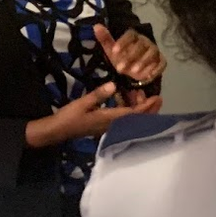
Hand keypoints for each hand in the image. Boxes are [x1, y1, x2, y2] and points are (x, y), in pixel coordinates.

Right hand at [25, 83, 159, 147]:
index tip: (157, 98)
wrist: (58, 131)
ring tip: (139, 93)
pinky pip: (122, 119)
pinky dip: (128, 109)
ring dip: (137, 108)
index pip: (133, 114)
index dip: (147, 107)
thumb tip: (114, 85)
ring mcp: (109, 127)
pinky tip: (126, 99)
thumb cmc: (69, 117)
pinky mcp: (104, 126)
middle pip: (136, 119)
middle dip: (147, 109)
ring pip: (130, 119)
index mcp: (109, 119)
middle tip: (154, 96)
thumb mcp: (83, 103)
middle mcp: (112, 125)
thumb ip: (99, 94)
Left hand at [94, 24, 166, 87]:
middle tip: (119, 68)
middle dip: (130, 57)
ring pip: (151, 53)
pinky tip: (147, 76)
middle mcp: (145, 42)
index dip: (122, 42)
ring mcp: (154, 51)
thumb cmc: (122, 57)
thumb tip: (96, 25)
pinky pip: (161, 63)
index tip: (114, 51)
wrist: (134, 69)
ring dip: (143, 62)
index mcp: (134, 37)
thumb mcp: (111, 50)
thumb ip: (105, 39)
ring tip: (133, 72)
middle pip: (140, 46)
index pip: (130, 35)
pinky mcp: (161, 61)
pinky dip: (156, 69)